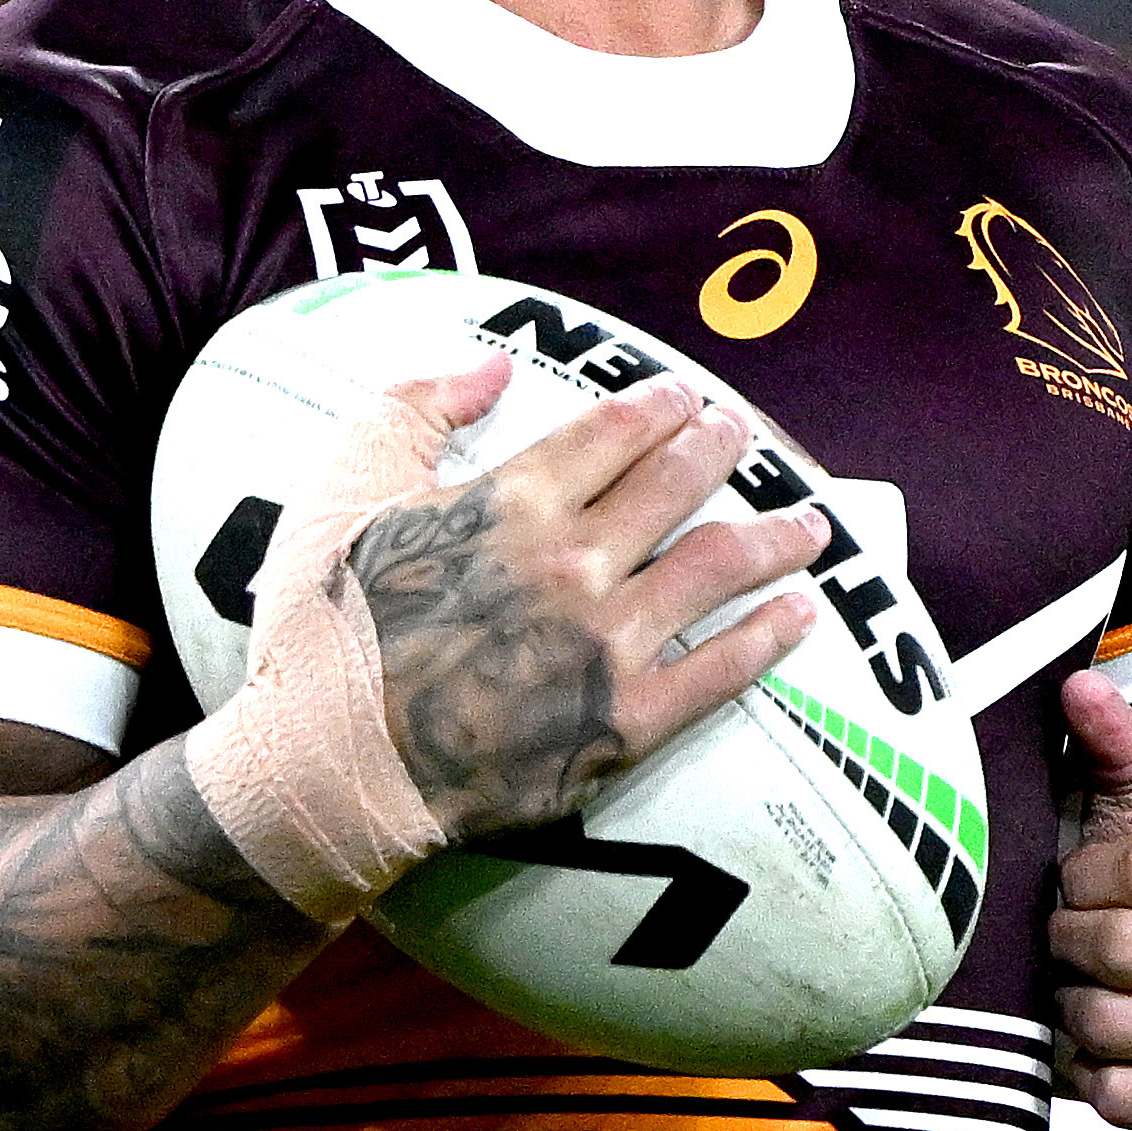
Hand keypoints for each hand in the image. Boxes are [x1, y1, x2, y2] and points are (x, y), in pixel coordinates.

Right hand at [346, 360, 829, 842]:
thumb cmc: (323, 627)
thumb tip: (495, 366)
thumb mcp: (342, 487)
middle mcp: (574, 561)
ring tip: (809, 521)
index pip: (613, 431)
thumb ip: (415, 409)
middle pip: (677, 484)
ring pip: (717, 566)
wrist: (326, 764)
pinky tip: (800, 614)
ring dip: (774, 536)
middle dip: (722, 450)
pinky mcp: (623, 722)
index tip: (685, 398)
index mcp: (512, 500)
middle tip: (746, 436)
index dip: (659, 407)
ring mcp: (606, 643)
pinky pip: (718, 670)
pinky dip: (768, 636)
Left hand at [1049, 670, 1131, 1130]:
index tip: (1080, 872)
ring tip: (1079, 981)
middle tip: (1065, 932)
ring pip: (1110, 1029)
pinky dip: (1087, 1072)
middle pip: (1119, 951)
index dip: (1080, 872)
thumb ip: (1117, 738)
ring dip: (1069, 1004)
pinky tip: (1098, 1041)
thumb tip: (1079, 686)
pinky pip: (1125, 1102)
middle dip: (1065, 938)